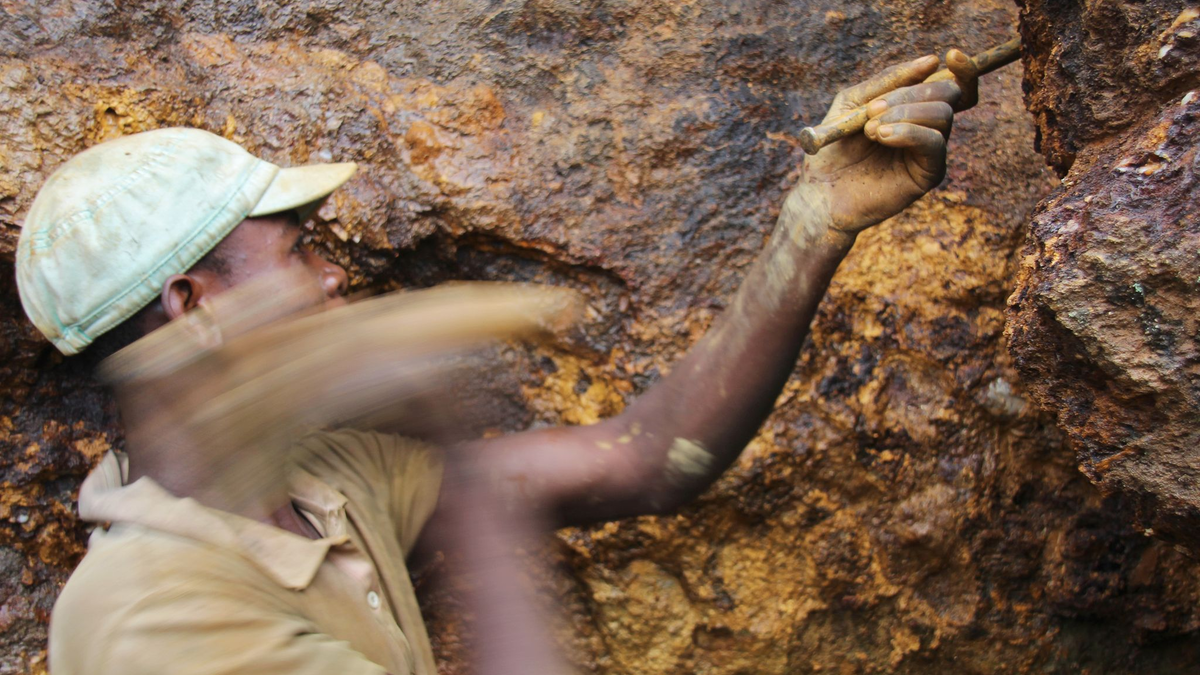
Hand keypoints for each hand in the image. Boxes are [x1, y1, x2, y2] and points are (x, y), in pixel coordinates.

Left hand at [788, 52, 976, 237]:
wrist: (820, 192)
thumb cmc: (833, 148)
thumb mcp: (853, 103)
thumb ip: (888, 81)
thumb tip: (932, 61)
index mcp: (914, 108)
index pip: (953, 83)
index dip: (962, 68)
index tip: (952, 54)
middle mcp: (928, 127)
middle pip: (948, 93)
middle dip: (910, 93)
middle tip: (873, 110)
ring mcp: (930, 151)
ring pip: (943, 114)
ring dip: (904, 113)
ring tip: (870, 129)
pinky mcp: (928, 174)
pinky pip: (934, 142)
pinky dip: (908, 132)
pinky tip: (882, 136)